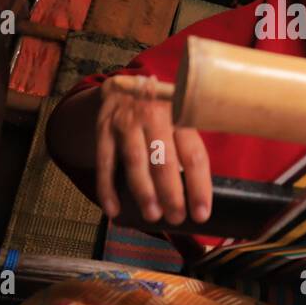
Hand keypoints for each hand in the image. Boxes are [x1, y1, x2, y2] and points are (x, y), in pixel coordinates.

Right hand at [92, 76, 211, 225]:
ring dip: (144, 191)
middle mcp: (154, 117)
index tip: (201, 214)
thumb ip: (188, 147)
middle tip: (176, 218)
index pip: (193, 155)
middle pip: (164, 160)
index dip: (199, 187)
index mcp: (180, 116)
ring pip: (136, 161)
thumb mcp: (180, 118)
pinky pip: (104, 162)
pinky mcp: (104, 130)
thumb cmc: (160, 113)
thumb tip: (200, 196)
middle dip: (171, 194)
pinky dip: (107, 188)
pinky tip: (114, 210)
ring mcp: (126, 123)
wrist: (124, 86)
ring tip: (152, 215)